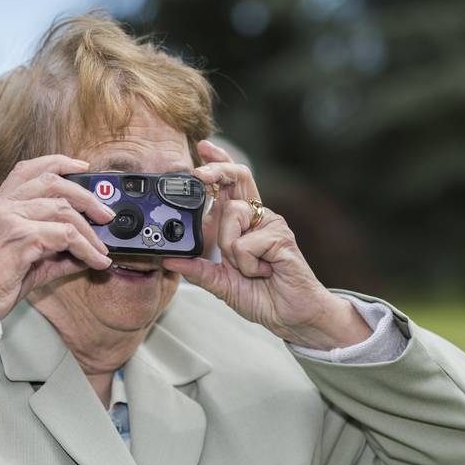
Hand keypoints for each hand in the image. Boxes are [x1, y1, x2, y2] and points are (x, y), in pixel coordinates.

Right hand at [0, 155, 113, 317]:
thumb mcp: (26, 261)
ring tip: (103, 250)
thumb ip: (54, 251)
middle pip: (53, 182)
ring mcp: (9, 219)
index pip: (28, 169)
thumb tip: (85, 251)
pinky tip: (95, 261)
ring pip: (64, 209)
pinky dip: (87, 248)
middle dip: (87, 196)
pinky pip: (66, 235)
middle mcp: (2, 206)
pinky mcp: (20, 237)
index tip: (82, 167)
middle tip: (106, 215)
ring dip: (90, 231)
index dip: (58, 163)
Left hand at [163, 141, 370, 349]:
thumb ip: (198, 270)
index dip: (219, 163)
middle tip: (198, 174)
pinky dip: (247, 265)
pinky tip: (263, 272)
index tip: (203, 147)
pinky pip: (245, 244)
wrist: (293, 317)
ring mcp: (272, 225)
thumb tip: (170, 260)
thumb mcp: (222, 284)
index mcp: (245, 224)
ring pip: (232, 216)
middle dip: (216, 171)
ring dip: (230, 249)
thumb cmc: (264, 296)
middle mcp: (259, 218)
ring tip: (249, 269)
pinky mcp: (281, 238)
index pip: (232, 184)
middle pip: (238, 178)